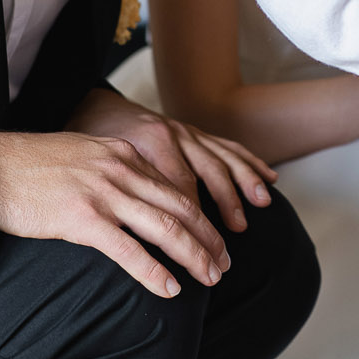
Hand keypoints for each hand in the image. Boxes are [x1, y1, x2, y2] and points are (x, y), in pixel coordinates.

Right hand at [0, 129, 228, 297]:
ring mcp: (102, 193)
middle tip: (224, 264)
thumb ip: (114, 174)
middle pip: (180, 208)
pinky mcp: (81, 219)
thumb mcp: (82, 158)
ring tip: (210, 278)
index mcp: (123, 155)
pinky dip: (153, 271)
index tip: (216, 238)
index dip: (202, 216)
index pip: (175, 187)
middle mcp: (120, 170)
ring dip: (193, 256)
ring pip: (163, 228)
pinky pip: (128, 250)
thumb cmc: (29, 168)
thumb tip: (137, 203)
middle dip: (208, 238)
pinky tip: (169, 288)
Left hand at [66, 88, 277, 233]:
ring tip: (261, 205)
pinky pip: (226, 146)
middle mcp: (173, 133)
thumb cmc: (91, 141)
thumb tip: (124, 238)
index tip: (196, 255)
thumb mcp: (94, 167)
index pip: (179, 188)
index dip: (190, 224)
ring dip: (244, 183)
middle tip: (231, 244)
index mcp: (150, 142)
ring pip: (222, 157)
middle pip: (208, 174)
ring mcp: (185, 131)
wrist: (90, 104)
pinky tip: (268, 178)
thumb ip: (114, 195)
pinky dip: (249, 161)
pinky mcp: (192, 131)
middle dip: (225, 208)